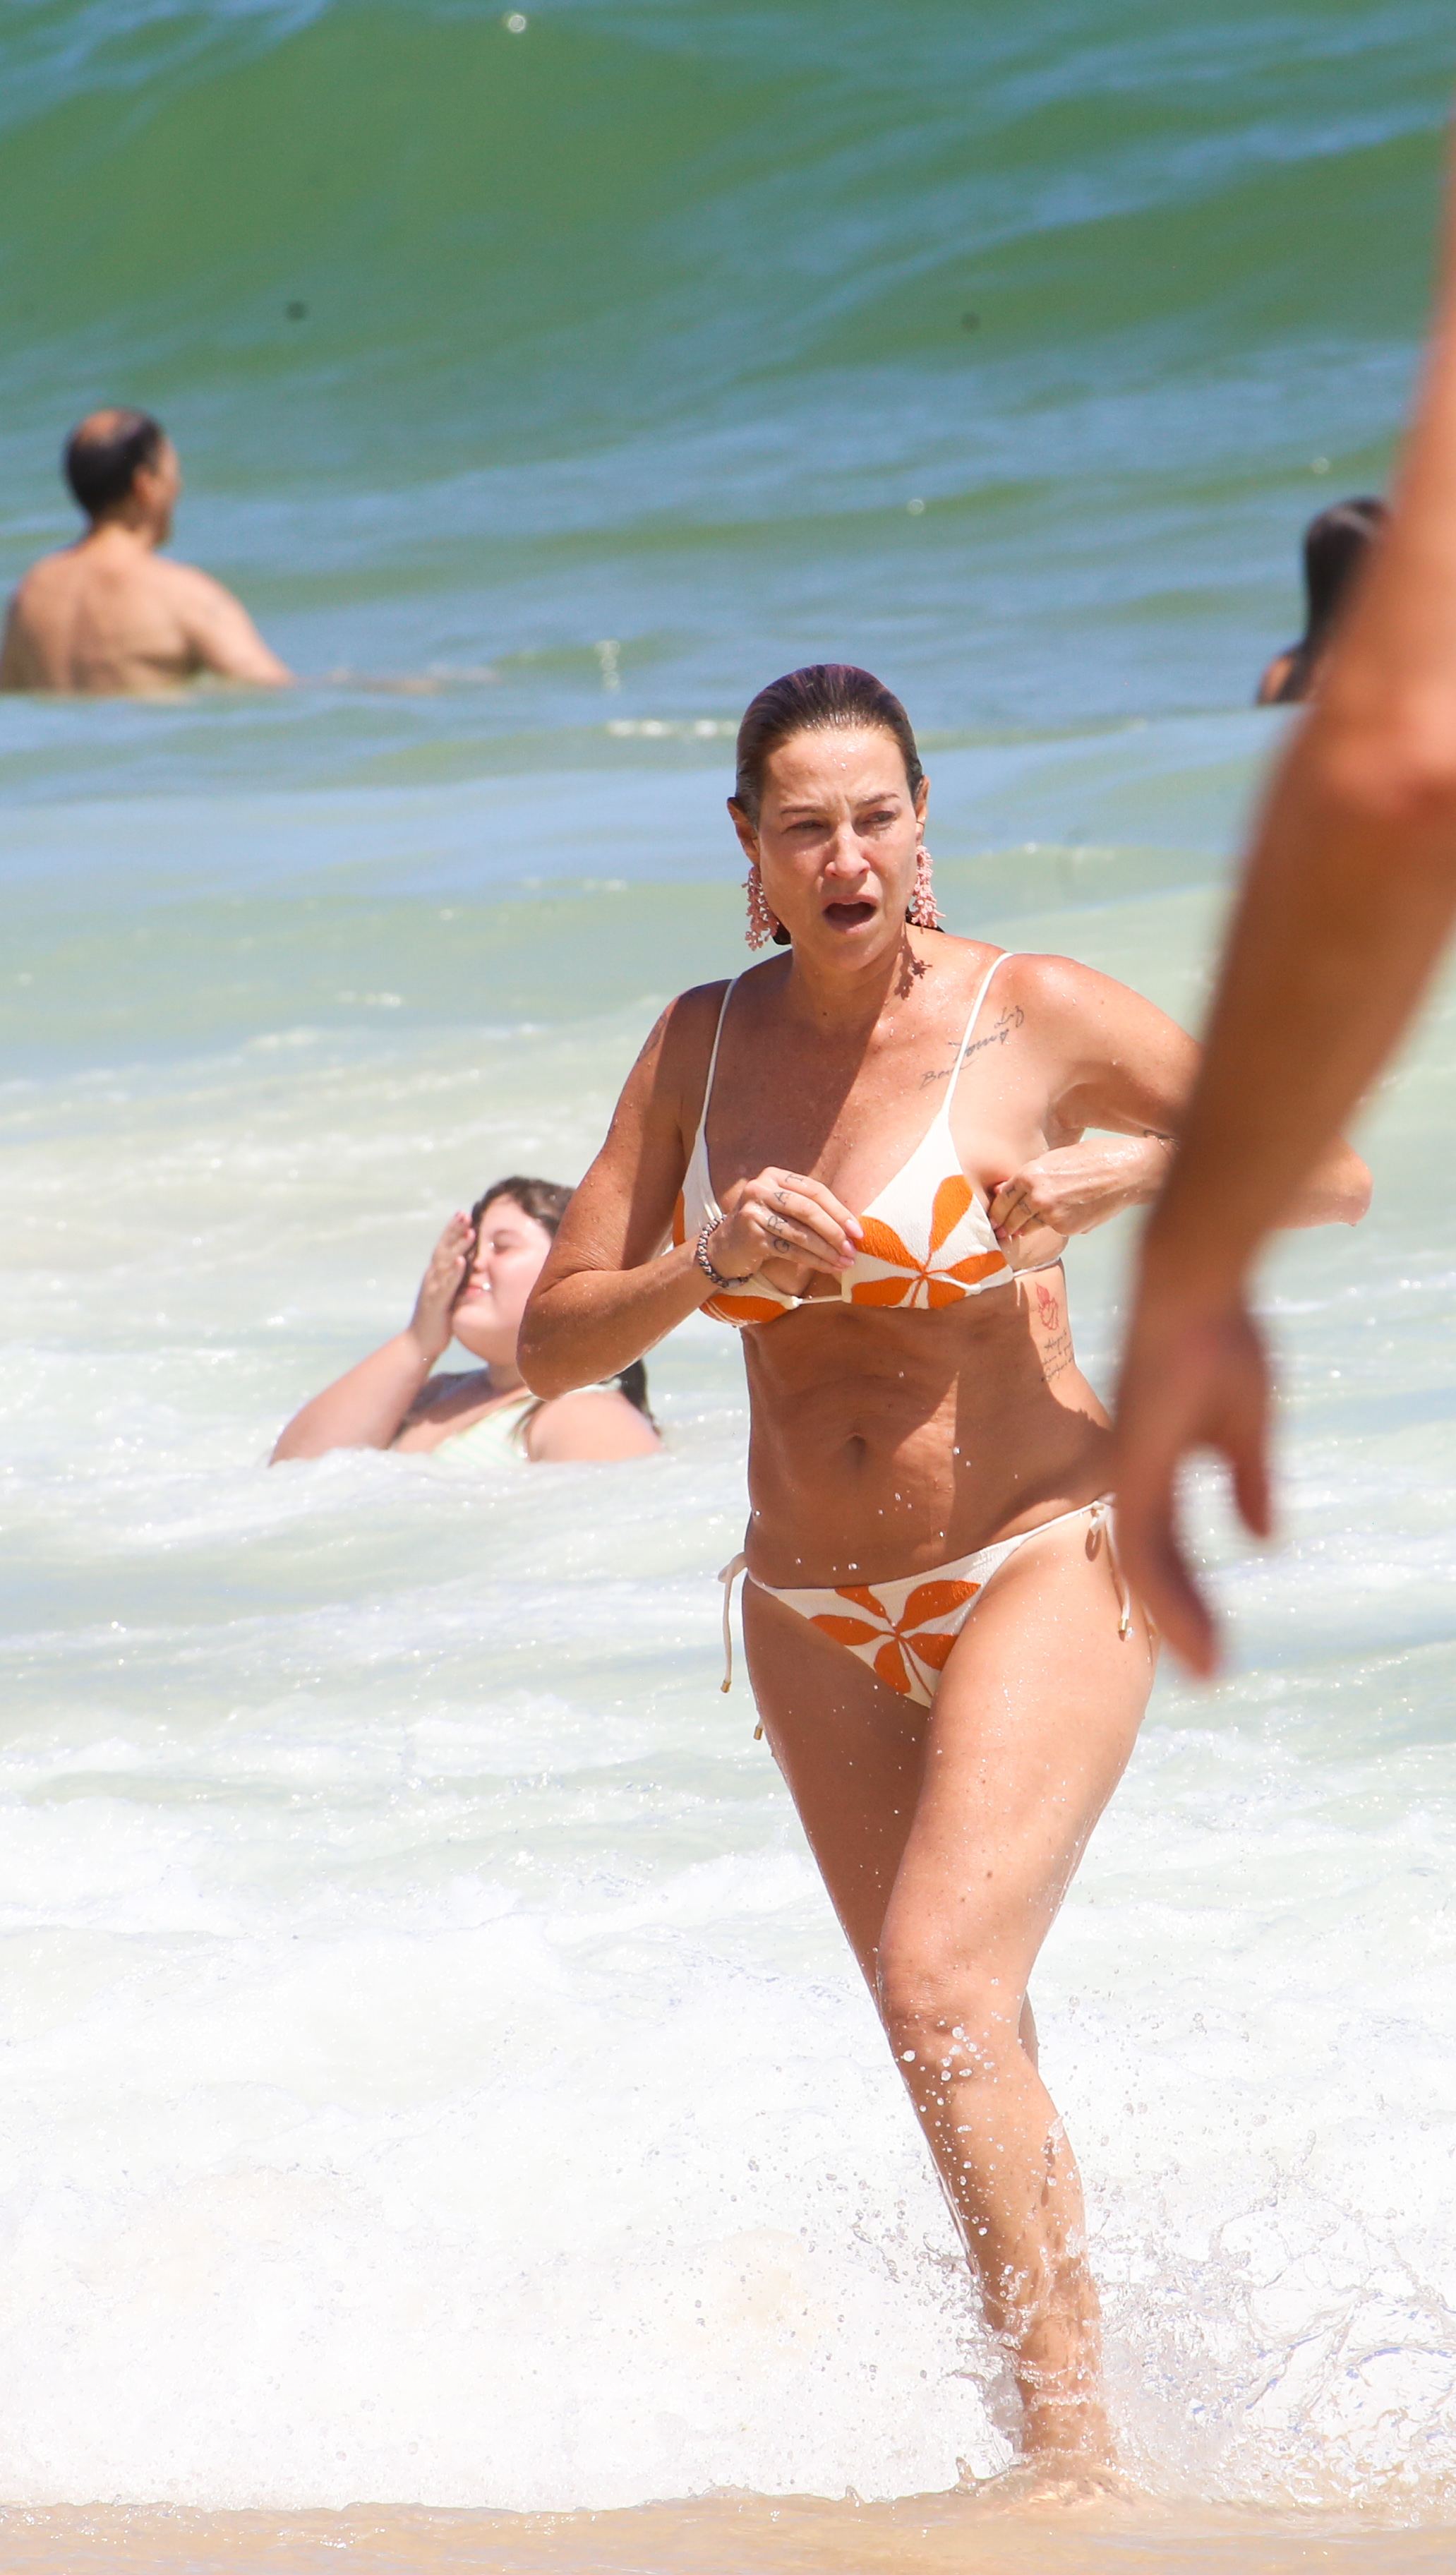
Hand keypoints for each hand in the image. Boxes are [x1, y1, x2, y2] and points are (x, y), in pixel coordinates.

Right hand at [407, 1212, 474, 1361]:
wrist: (420, 1343)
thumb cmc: (438, 1319)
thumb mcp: (450, 1296)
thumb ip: (458, 1281)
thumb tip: (474, 1269)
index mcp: (436, 1274)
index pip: (444, 1248)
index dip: (452, 1231)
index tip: (463, 1214)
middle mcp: (432, 1277)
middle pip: (443, 1249)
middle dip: (454, 1231)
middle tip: (465, 1214)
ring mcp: (433, 1289)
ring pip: (446, 1264)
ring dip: (458, 1247)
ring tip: (470, 1232)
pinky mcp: (436, 1303)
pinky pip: (446, 1286)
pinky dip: (454, 1273)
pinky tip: (462, 1262)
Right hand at [709, 1169, 861, 1286]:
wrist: (724, 1248)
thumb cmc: (765, 1226)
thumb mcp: (782, 1207)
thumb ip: (809, 1208)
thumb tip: (851, 1226)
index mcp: (774, 1175)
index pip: (814, 1190)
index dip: (839, 1210)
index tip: (857, 1231)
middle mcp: (760, 1189)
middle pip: (808, 1210)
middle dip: (835, 1232)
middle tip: (852, 1249)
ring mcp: (753, 1212)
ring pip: (800, 1233)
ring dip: (827, 1250)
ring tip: (844, 1262)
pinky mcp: (751, 1236)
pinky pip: (790, 1250)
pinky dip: (813, 1260)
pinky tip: (828, 1267)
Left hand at [987, 1136, 1169, 1254]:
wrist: (1127, 1173)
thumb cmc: (1094, 1159)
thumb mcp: (1056, 1159)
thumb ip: (1031, 1176)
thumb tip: (1005, 1191)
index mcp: (1030, 1174)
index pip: (1002, 1197)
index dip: (996, 1209)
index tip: (992, 1217)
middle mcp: (1036, 1196)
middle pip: (1010, 1216)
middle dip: (1003, 1224)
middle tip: (997, 1232)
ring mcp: (1051, 1214)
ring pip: (1028, 1226)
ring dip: (1022, 1229)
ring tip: (1013, 1233)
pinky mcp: (1067, 1228)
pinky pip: (1052, 1228)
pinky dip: (1051, 1227)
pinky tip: (1056, 1221)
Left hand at [1113, 1273, 1272, 1677]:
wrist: (1194, 1287)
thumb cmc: (1219, 1337)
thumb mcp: (1246, 1423)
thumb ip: (1246, 1480)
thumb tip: (1262, 1539)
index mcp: (1157, 1464)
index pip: (1168, 1545)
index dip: (1190, 1592)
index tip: (1216, 1640)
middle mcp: (1134, 1474)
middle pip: (1155, 1564)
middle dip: (1183, 1618)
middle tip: (1211, 1672)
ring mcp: (1129, 1470)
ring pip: (1145, 1567)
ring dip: (1177, 1618)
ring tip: (1209, 1669)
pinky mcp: (1133, 1465)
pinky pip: (1143, 1543)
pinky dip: (1167, 1589)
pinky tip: (1189, 1625)